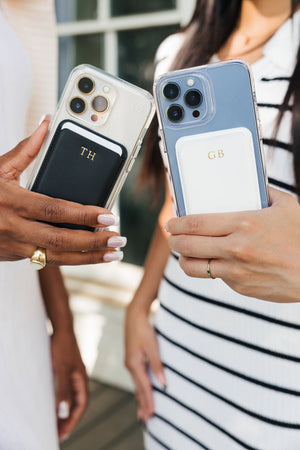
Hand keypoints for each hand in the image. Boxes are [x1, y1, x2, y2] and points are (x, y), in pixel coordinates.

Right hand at [0, 119, 124, 264]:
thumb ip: (27, 149)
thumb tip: (46, 122)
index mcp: (12, 202)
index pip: (55, 210)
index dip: (84, 215)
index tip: (109, 216)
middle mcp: (13, 228)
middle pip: (61, 241)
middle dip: (94, 242)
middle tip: (119, 240)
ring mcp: (13, 246)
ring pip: (56, 259)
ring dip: (88, 258)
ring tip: (112, 255)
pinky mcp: (13, 257)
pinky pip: (46, 261)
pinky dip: (70, 259)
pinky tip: (90, 256)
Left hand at [51, 330, 87, 440]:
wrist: (61, 327)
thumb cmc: (62, 346)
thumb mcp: (61, 369)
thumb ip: (63, 390)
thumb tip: (64, 412)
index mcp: (82, 378)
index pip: (81, 405)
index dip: (73, 420)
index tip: (63, 434)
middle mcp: (80, 378)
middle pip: (77, 403)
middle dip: (69, 420)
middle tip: (59, 434)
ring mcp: (74, 373)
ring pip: (72, 397)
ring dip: (65, 411)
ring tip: (56, 424)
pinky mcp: (67, 369)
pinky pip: (66, 390)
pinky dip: (62, 400)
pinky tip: (55, 405)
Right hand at [125, 303, 165, 421]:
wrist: (134, 315)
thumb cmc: (143, 329)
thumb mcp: (152, 346)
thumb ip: (157, 365)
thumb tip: (163, 384)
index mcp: (133, 364)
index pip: (144, 387)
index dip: (149, 401)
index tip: (152, 414)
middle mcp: (130, 365)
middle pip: (138, 388)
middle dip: (143, 404)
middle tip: (146, 419)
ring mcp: (130, 362)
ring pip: (137, 383)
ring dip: (141, 397)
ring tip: (142, 411)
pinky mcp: (133, 358)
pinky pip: (137, 377)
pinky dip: (140, 387)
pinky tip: (141, 390)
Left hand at [166, 188, 299, 301]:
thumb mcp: (285, 206)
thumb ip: (263, 192)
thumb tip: (249, 183)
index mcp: (244, 224)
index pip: (196, 223)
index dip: (178, 223)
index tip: (171, 223)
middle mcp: (235, 248)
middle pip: (188, 245)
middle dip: (174, 241)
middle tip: (172, 237)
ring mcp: (236, 271)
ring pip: (194, 267)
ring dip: (184, 259)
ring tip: (186, 252)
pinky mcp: (240, 287)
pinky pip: (216, 276)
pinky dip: (210, 268)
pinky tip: (216, 261)